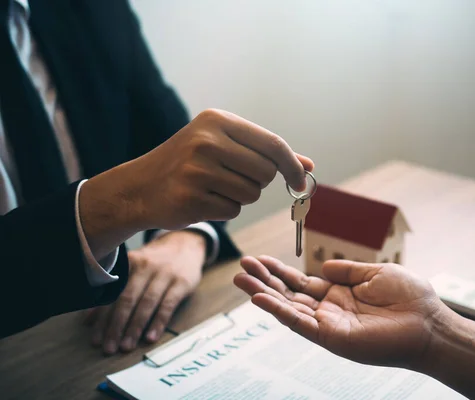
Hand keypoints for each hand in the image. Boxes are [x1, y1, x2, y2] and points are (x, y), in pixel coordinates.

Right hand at [80, 108, 313, 259]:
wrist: (140, 187)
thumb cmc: (189, 163)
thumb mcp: (224, 145)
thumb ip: (266, 153)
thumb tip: (308, 166)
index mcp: (217, 120)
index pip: (273, 144)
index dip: (293, 165)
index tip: (301, 181)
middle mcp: (207, 141)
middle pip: (266, 172)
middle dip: (258, 181)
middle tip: (234, 178)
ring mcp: (197, 170)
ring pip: (252, 194)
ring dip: (241, 197)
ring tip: (214, 187)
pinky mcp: (191, 198)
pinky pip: (232, 211)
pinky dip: (224, 210)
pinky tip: (203, 200)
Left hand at [84, 231, 204, 354]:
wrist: (186, 245)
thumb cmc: (155, 262)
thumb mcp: (134, 268)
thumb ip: (114, 290)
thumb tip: (90, 319)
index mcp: (130, 263)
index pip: (112, 294)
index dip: (102, 318)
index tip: (95, 338)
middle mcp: (145, 266)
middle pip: (127, 299)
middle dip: (116, 326)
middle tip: (109, 348)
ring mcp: (165, 273)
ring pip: (146, 303)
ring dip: (134, 327)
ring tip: (126, 346)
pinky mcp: (182, 282)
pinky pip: (168, 305)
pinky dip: (158, 322)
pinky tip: (150, 338)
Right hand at [234, 256, 446, 368]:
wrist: (429, 323)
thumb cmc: (409, 298)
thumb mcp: (374, 273)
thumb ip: (346, 269)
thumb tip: (322, 266)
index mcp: (338, 293)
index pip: (301, 282)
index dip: (279, 271)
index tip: (259, 260)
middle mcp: (329, 310)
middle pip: (288, 293)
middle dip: (264, 280)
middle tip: (242, 265)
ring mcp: (328, 325)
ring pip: (288, 308)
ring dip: (263, 294)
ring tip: (241, 278)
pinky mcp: (332, 338)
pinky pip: (299, 323)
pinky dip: (278, 311)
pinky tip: (260, 299)